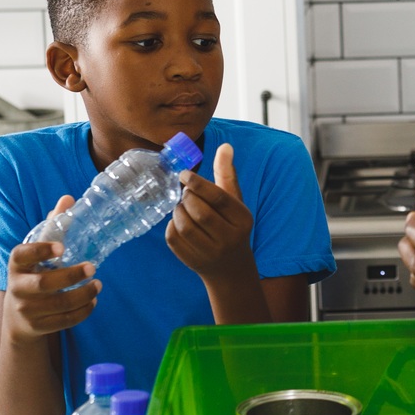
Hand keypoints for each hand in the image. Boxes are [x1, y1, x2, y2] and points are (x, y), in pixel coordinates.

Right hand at [3, 195, 99, 342]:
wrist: (18, 317)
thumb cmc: (33, 274)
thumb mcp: (37, 252)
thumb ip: (52, 227)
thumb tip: (68, 198)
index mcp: (16, 265)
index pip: (22, 255)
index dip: (40, 250)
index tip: (61, 247)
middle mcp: (17, 288)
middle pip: (44, 284)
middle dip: (71, 276)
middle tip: (92, 267)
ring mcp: (26, 310)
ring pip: (59, 304)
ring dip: (83, 294)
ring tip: (98, 284)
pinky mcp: (38, 326)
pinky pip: (64, 321)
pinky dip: (83, 311)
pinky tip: (92, 301)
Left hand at [166, 143, 256, 280]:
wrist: (231, 267)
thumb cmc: (231, 225)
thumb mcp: (235, 201)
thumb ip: (227, 174)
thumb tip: (225, 146)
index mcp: (242, 219)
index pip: (219, 198)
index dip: (199, 184)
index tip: (184, 175)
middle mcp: (230, 238)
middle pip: (201, 213)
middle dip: (187, 198)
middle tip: (186, 193)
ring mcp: (211, 252)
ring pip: (185, 226)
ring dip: (178, 211)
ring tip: (182, 207)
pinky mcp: (192, 261)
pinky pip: (174, 238)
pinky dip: (171, 226)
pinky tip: (179, 222)